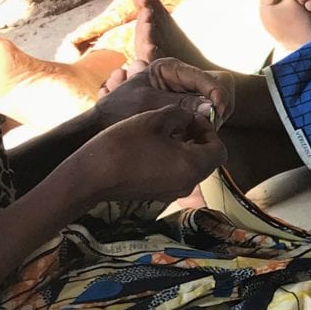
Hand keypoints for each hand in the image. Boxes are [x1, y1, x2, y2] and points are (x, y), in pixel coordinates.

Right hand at [72, 104, 225, 205]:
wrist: (90, 176)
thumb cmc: (124, 145)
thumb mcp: (155, 119)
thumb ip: (180, 114)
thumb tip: (189, 117)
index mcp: (193, 166)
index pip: (219, 150)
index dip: (209, 131)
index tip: (190, 119)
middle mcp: (188, 184)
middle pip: (207, 160)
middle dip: (198, 139)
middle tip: (179, 123)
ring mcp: (173, 192)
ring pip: (191, 168)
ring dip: (185, 149)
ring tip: (164, 132)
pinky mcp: (158, 195)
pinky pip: (176, 175)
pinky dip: (173, 160)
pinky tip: (153, 147)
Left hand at [93, 57, 233, 127]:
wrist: (99, 127)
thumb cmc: (118, 110)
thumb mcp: (150, 105)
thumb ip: (181, 104)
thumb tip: (210, 108)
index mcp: (169, 67)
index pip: (205, 78)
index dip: (217, 94)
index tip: (218, 112)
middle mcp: (178, 79)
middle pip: (213, 91)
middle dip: (216, 108)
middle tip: (212, 127)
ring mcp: (180, 95)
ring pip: (209, 106)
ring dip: (210, 119)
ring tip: (203, 134)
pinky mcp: (180, 111)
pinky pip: (200, 117)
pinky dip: (201, 127)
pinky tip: (196, 138)